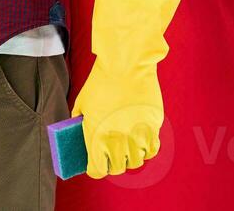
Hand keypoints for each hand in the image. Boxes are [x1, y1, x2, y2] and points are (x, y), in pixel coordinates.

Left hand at [70, 0, 185, 178]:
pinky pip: (152, 149)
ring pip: (136, 161)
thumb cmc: (101, 81)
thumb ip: (80, 123)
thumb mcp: (82, 103)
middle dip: (113, 163)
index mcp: (96, 137)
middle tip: (112, 155)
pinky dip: (147, 149)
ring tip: (127, 146)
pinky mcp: (153, 126)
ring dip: (131, 157)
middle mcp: (118, 140)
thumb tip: (81, 135)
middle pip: (118, 168)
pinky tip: (142, 142)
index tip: (97, 164)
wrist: (125, 64)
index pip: (98, 170)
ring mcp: (137, 134)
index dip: (96, 168)